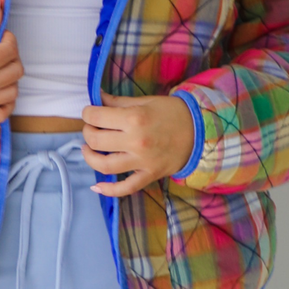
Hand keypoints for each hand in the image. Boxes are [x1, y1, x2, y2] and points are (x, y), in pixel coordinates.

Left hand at [81, 91, 195, 196]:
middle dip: (87, 132)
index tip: (89, 112)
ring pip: (104, 165)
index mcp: (134, 118)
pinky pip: (125, 188)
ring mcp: (142, 161)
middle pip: (96, 140)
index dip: (87, 113)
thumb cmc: (173, 112)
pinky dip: (109, 190)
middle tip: (90, 128)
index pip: (97, 117)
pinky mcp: (149, 175)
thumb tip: (97, 98)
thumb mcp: (146, 101)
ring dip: (89, 157)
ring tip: (88, 149)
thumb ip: (118, 102)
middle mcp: (136, 141)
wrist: (201, 131)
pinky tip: (96, 186)